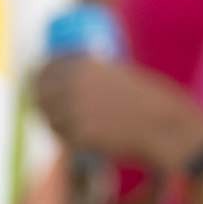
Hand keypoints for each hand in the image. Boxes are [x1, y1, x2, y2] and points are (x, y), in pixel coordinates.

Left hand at [34, 57, 202, 169]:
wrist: (165, 127)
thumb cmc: (150, 101)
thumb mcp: (119, 76)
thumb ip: (95, 77)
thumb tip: (72, 82)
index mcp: (82, 65)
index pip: (44, 69)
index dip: (37, 77)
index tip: (38, 82)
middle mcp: (73, 86)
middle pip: (40, 94)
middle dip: (40, 100)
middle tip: (46, 106)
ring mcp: (74, 112)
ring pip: (50, 118)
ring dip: (52, 121)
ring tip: (66, 123)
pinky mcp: (78, 137)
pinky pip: (63, 137)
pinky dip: (66, 138)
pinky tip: (75, 138)